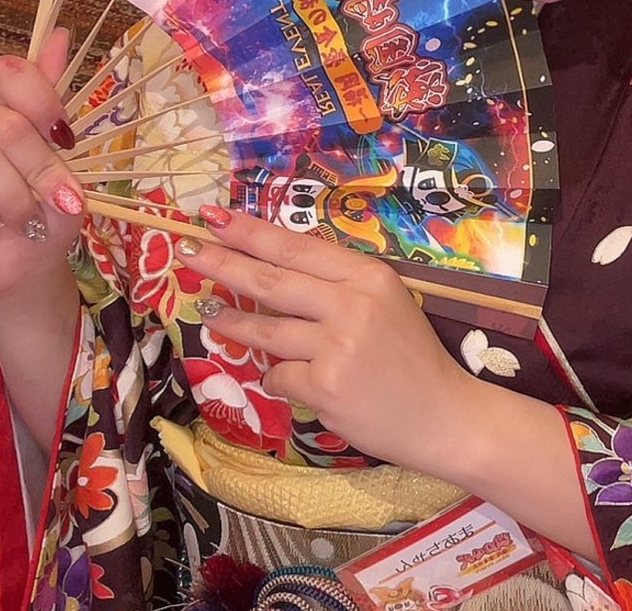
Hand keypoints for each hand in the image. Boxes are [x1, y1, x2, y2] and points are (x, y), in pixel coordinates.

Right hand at [0, 28, 86, 308]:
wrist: (25, 261)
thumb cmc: (47, 210)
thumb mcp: (69, 158)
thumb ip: (57, 98)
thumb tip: (62, 32)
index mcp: (6, 101)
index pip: (11, 72)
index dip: (41, 102)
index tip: (64, 138)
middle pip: (5, 122)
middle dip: (40, 168)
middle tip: (59, 200)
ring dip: (14, 195)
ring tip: (26, 217)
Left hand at [176, 208, 475, 471]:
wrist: (443, 414)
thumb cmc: (412, 357)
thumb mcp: (386, 304)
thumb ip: (338, 286)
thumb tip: (277, 268)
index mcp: (369, 275)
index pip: (296, 248)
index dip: (251, 232)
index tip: (215, 218)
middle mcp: (352, 303)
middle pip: (272, 280)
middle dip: (224, 263)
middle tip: (189, 251)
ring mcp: (337, 345)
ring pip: (266, 329)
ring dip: (231, 320)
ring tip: (207, 310)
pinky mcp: (324, 385)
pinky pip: (279, 374)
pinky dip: (277, 376)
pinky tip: (287, 377)